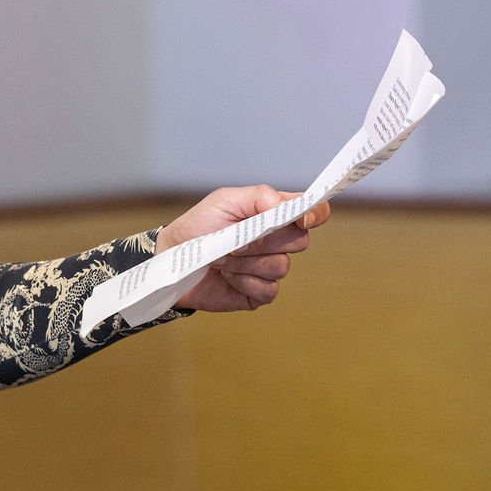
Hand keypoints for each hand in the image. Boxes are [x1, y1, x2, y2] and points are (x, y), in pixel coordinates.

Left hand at [159, 185, 330, 313]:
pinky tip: (227, 276)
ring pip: (281, 266)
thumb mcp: (225, 201)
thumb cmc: (200, 226)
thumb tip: (286, 206)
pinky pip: (267, 289)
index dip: (315, 214)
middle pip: (300, 241)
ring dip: (247, 261)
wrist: (175, 261)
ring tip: (224, 257)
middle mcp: (278, 241)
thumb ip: (259, 197)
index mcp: (274, 213)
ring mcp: (270, 268)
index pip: (313, 211)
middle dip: (265, 240)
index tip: (302, 220)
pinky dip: (244, 282)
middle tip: (235, 239)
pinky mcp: (260, 293)